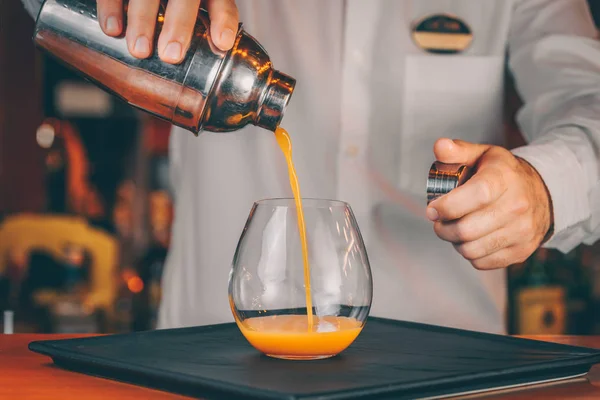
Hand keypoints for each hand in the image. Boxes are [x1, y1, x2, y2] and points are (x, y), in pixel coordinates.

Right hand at [96, 0, 238, 63]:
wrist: (143, 1)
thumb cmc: (170, 19)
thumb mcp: (188, 27)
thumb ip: (190, 53)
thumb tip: (188, 110)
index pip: (221, 2)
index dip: (223, 20)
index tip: (222, 43)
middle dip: (179, 25)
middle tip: (171, 55)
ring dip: (143, 19)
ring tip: (139, 51)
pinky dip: (111, 6)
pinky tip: (111, 30)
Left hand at [427, 138, 552, 269]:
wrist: (542, 193)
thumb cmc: (503, 174)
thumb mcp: (483, 155)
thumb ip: (458, 151)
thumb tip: (439, 146)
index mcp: (505, 178)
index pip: (476, 195)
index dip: (448, 206)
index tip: (432, 209)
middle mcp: (517, 206)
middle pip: (467, 229)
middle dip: (442, 228)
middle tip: (438, 221)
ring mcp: (522, 231)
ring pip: (471, 249)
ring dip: (454, 241)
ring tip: (454, 228)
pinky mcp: (521, 251)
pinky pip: (482, 262)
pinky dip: (470, 253)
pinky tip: (471, 238)